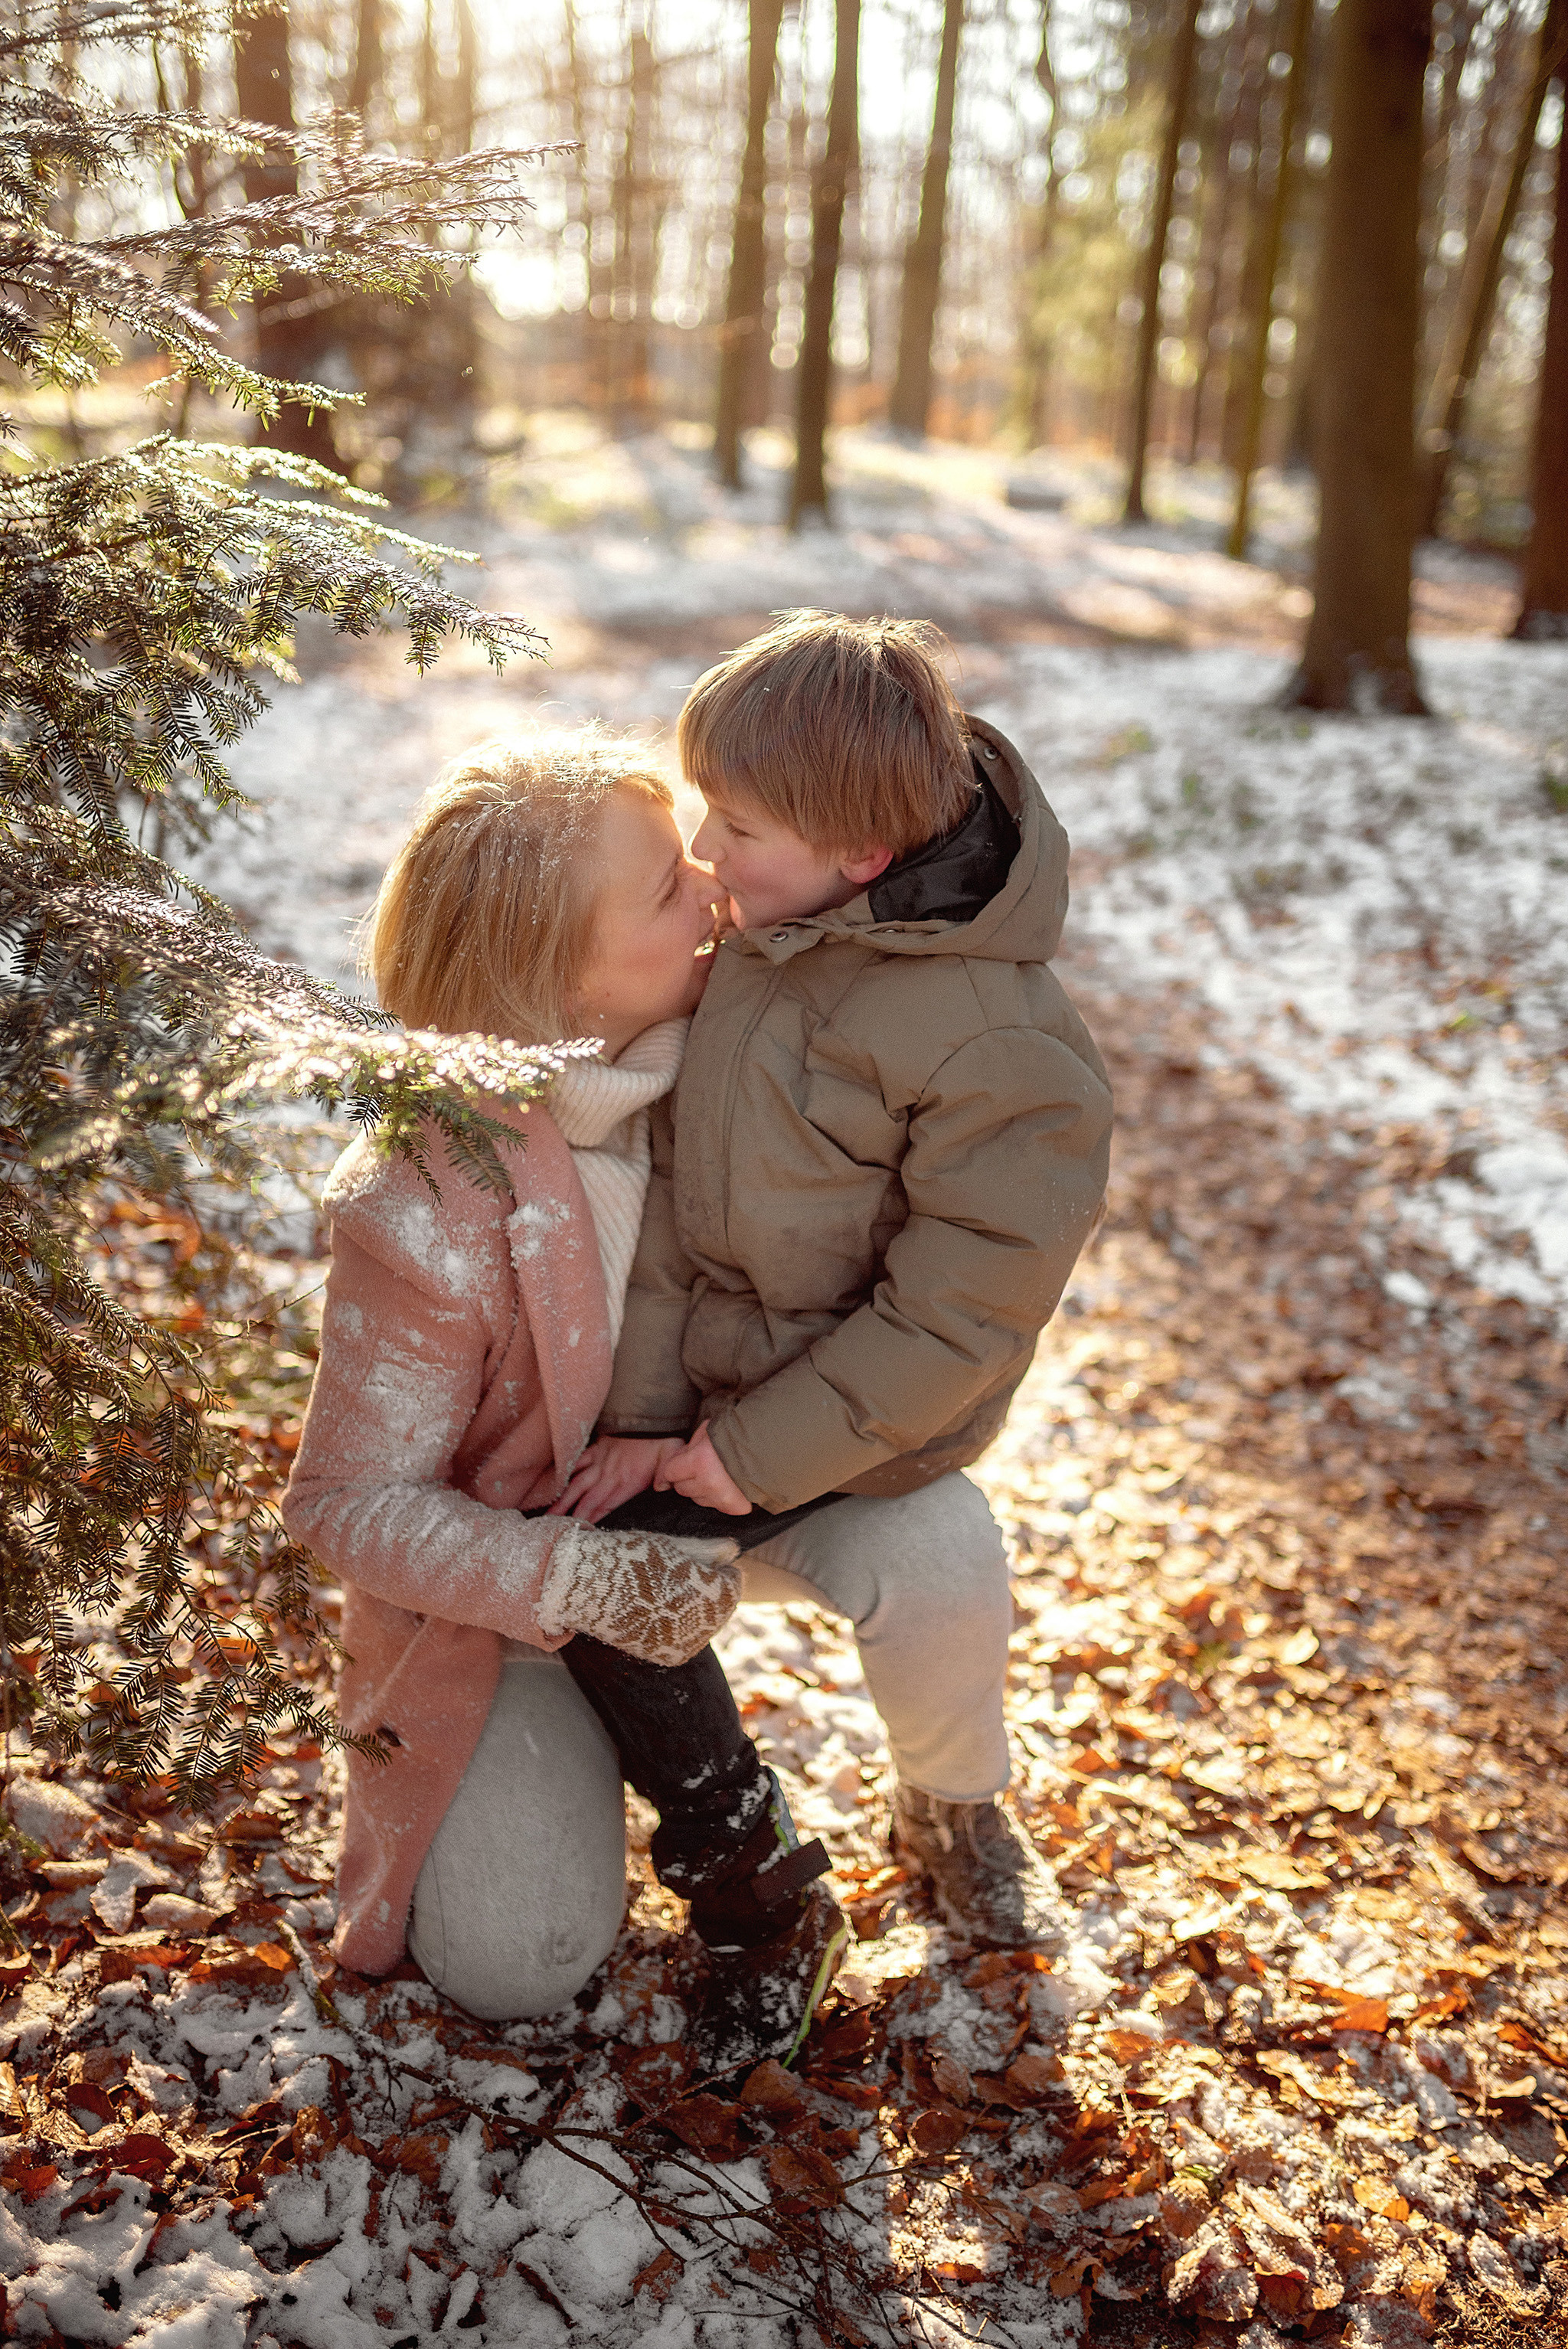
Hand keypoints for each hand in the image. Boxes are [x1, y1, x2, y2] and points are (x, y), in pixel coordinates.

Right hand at [537, 1521, 742, 1664]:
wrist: (586, 1587)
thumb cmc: (631, 1559)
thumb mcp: (672, 1547)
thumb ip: (708, 1550)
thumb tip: (733, 1551)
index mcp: (707, 1595)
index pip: (733, 1584)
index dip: (721, 1570)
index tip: (706, 1562)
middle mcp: (700, 1627)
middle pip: (722, 1608)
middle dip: (711, 1591)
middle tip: (684, 1576)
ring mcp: (682, 1646)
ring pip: (706, 1625)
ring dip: (698, 1610)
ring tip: (669, 1592)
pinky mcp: (665, 1657)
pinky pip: (687, 1640)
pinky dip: (681, 1625)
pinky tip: (661, 1609)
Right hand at [549, 1437, 684, 1524]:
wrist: (652, 1416)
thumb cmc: (663, 1442)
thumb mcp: (670, 1458)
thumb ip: (666, 1475)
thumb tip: (664, 1487)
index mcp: (627, 1481)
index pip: (604, 1506)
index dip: (590, 1519)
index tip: (577, 1532)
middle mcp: (610, 1473)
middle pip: (586, 1498)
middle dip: (570, 1515)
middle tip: (553, 1530)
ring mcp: (601, 1460)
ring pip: (577, 1482)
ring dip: (563, 1499)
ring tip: (549, 1514)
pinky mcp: (597, 1447)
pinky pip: (578, 1460)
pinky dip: (566, 1470)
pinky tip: (552, 1481)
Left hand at [654, 1423, 752, 1515]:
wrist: (769, 1448)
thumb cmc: (737, 1436)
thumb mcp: (708, 1431)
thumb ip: (690, 1447)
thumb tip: (676, 1462)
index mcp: (700, 1461)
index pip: (670, 1473)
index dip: (674, 1467)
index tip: (678, 1467)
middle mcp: (709, 1483)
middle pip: (682, 1489)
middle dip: (687, 1478)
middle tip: (702, 1468)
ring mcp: (722, 1498)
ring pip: (698, 1500)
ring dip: (703, 1490)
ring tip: (717, 1476)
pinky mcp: (735, 1507)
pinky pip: (717, 1507)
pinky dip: (720, 1499)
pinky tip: (728, 1486)